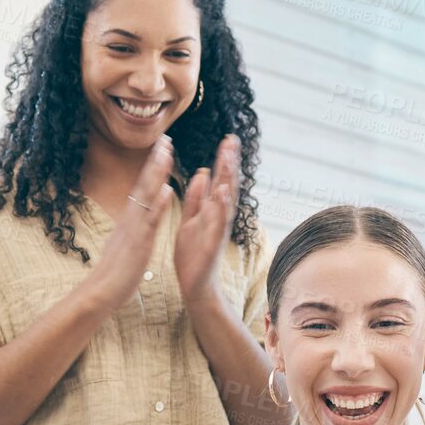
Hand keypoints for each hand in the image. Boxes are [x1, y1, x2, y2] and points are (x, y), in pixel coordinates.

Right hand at [89, 137, 174, 308]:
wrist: (100, 292)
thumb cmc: (114, 274)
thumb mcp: (125, 246)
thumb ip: (132, 229)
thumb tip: (138, 216)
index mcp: (129, 221)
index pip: (141, 189)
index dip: (151, 170)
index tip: (160, 151)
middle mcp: (130, 219)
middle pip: (143, 184)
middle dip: (155, 161)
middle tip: (165, 139)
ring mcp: (134, 229)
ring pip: (146, 194)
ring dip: (157, 172)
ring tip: (167, 151)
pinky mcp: (139, 242)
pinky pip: (150, 220)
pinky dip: (159, 203)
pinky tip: (168, 189)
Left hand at [174, 135, 239, 305]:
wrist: (196, 285)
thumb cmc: (193, 255)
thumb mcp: (191, 220)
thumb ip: (196, 198)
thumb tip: (203, 172)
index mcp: (211, 211)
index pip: (220, 181)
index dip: (224, 160)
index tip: (228, 139)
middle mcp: (219, 218)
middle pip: (226, 186)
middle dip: (230, 163)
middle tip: (233, 140)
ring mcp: (218, 230)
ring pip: (225, 201)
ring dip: (228, 180)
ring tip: (230, 158)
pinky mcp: (212, 244)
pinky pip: (217, 223)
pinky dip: (220, 207)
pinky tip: (221, 191)